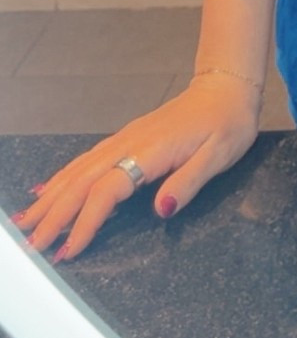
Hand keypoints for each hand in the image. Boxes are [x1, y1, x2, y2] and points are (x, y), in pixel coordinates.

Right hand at [8, 78, 261, 263]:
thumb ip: (189, 181)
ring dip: (51, 198)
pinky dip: (63, 177)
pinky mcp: (125, 138)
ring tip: (27, 223)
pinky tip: (48, 189)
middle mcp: (129, 143)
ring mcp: (124, 139)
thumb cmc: (228, 123)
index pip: (107, 189)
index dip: (86, 221)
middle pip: (82, 181)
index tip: (68, 250)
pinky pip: (86, 161)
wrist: (226, 87)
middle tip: (33, 246)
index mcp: (150, 150)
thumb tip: (162, 208)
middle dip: (54, 215)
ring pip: (78, 170)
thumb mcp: (220, 155)